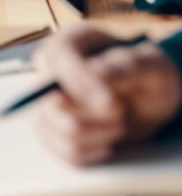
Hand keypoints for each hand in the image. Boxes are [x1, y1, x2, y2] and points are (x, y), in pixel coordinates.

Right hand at [31, 25, 181, 164]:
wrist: (150, 99)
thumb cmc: (149, 75)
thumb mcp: (150, 65)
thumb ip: (123, 65)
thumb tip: (93, 77)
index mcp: (71, 42)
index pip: (57, 59)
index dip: (80, 83)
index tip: (112, 105)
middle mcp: (50, 70)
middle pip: (44, 100)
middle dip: (88, 118)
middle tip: (120, 116)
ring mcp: (46, 101)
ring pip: (50, 130)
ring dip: (94, 136)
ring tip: (118, 126)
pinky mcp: (52, 130)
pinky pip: (62, 152)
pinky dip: (91, 153)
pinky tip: (107, 141)